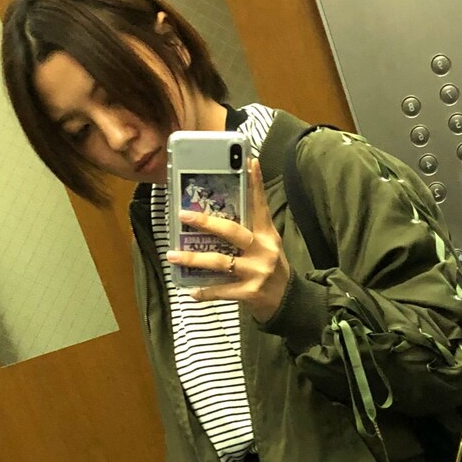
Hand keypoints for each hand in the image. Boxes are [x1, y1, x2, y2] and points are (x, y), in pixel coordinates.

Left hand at [165, 158, 290, 322]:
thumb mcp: (267, 244)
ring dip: (194, 259)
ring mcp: (256, 272)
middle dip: (206, 223)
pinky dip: (206, 292)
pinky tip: (192, 291)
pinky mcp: (249, 292)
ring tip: (173, 256)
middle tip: (183, 215)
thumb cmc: (271, 267)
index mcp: (267, 234)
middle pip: (232, 232)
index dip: (255, 183)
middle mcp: (263, 250)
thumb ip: (250, 228)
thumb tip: (220, 211)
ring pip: (220, 261)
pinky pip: (222, 291)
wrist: (288, 300)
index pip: (260, 205)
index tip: (249, 161)